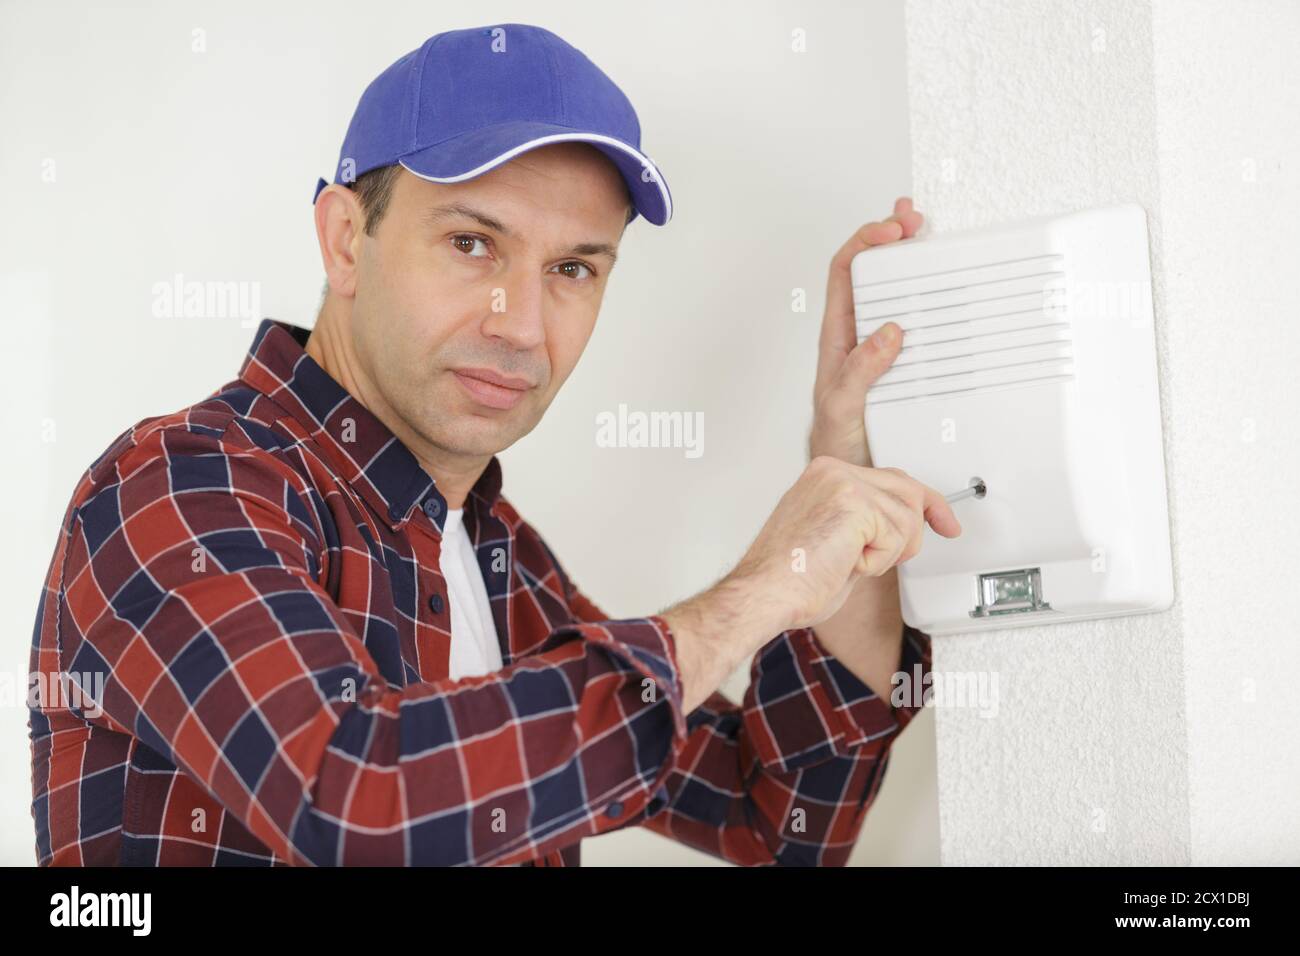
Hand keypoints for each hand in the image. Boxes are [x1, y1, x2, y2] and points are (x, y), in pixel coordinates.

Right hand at [728, 456, 960, 632]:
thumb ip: (864, 523)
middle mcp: (833, 471)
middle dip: (917, 528)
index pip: (891, 478)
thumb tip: (895, 530)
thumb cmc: (788, 578)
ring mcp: (843, 484)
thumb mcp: (834, 539)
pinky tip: (848, 563)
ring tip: (849, 562)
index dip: (925, 501)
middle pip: (908, 491)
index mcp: (824, 475)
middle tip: (911, 550)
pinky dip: (879, 561)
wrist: (765, 593)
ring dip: (888, 553)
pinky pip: (896, 536)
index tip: (944, 519)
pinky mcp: (854, 504)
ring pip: (907, 518)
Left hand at [808, 197, 923, 467]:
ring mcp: (885, 348)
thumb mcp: (841, 405)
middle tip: (917, 219)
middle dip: (893, 238)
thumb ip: (860, 371)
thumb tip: (888, 332)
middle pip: (874, 272)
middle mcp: (861, 335)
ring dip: (915, 264)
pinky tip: (951, 292)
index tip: (892, 233)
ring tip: (933, 237)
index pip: (845, 273)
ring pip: (899, 294)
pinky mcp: (908, 365)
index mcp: (839, 335)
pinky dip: (936, 303)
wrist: (850, 473)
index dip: (865, 243)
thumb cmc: (837, 440)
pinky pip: (923, 326)